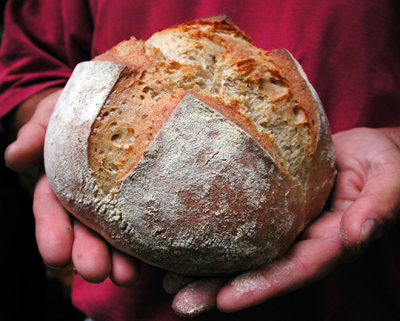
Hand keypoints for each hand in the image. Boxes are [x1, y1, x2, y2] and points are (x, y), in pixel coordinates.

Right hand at [4, 89, 140, 285]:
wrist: (108, 104)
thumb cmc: (75, 111)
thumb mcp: (52, 117)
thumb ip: (35, 135)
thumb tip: (13, 157)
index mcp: (60, 181)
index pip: (51, 210)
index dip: (51, 232)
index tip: (56, 256)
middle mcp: (86, 198)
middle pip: (84, 229)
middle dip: (88, 252)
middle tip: (96, 272)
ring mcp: (113, 201)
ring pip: (114, 232)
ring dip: (119, 258)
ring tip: (127, 277)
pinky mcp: (138, 198)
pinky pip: (142, 220)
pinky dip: (145, 241)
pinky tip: (152, 258)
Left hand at [165, 127, 399, 315]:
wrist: (367, 149)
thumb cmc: (383, 162)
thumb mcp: (389, 180)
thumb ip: (379, 206)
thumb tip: (356, 234)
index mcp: (331, 240)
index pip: (295, 270)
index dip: (263, 287)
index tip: (225, 301)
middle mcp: (302, 239)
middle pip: (260, 270)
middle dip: (220, 289)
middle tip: (180, 302)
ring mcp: (285, 224)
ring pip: (244, 253)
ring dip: (208, 271)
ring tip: (170, 283)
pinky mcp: (272, 205)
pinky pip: (242, 225)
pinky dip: (215, 237)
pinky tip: (184, 241)